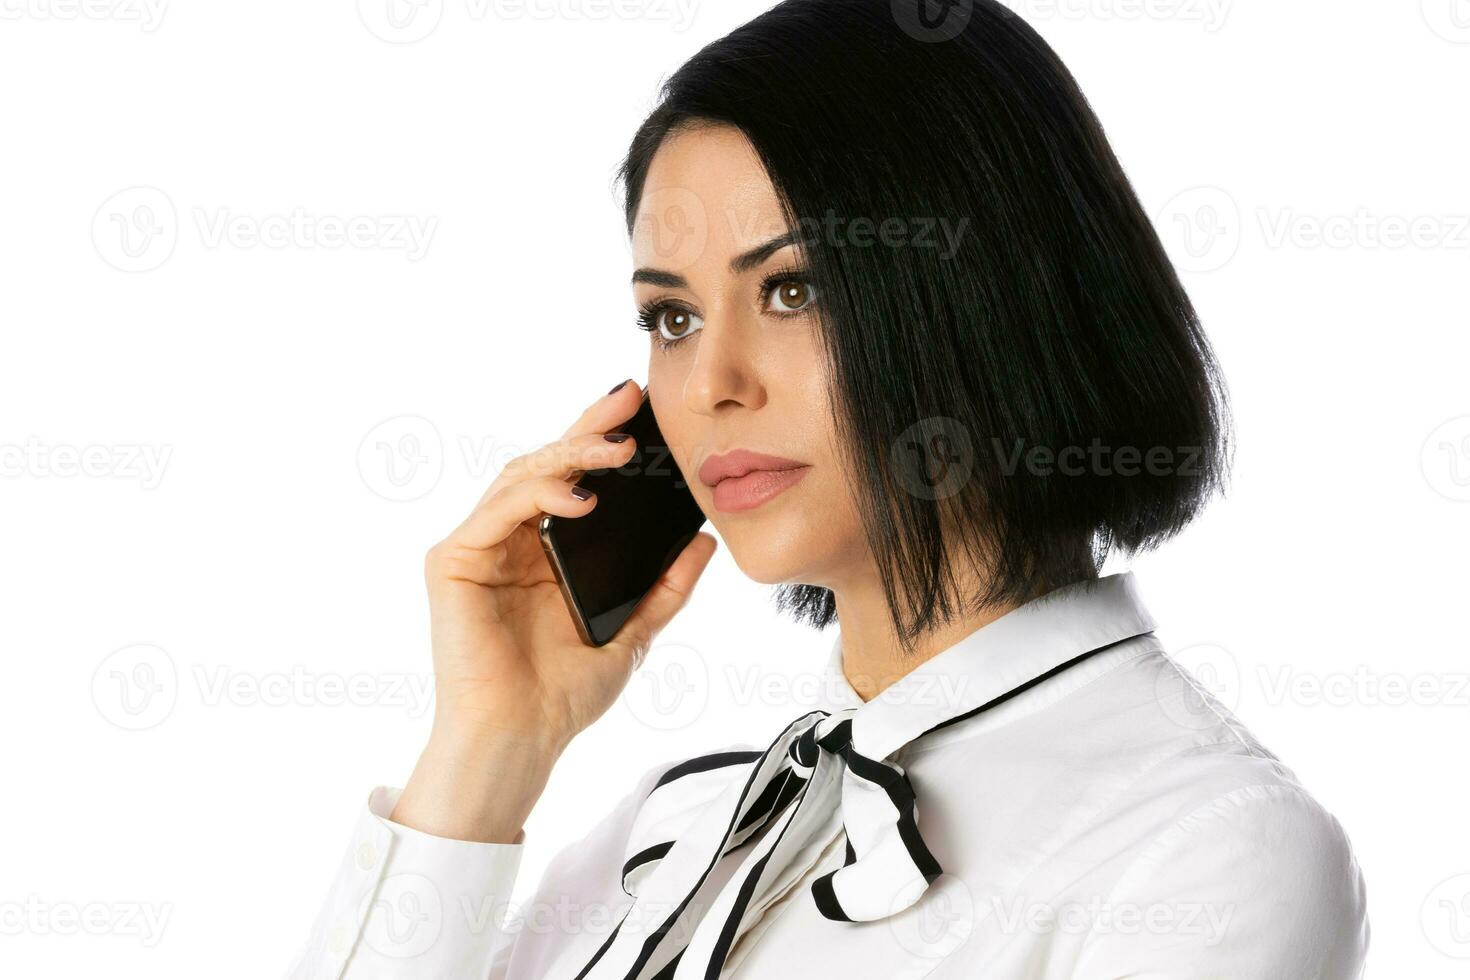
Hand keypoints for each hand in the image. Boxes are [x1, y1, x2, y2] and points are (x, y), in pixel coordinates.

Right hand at [392, 380, 717, 841]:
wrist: (522, 740)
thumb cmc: (562, 695)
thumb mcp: (634, 632)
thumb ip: (666, 587)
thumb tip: (704, 542)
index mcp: (545, 552)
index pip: (574, 481)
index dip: (600, 440)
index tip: (642, 413)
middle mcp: (508, 542)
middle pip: (545, 466)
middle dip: (587, 428)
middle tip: (627, 401)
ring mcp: (479, 548)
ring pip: (520, 477)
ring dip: (568, 455)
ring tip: (615, 450)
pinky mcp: (454, 562)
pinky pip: (497, 510)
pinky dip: (537, 495)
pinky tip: (579, 497)